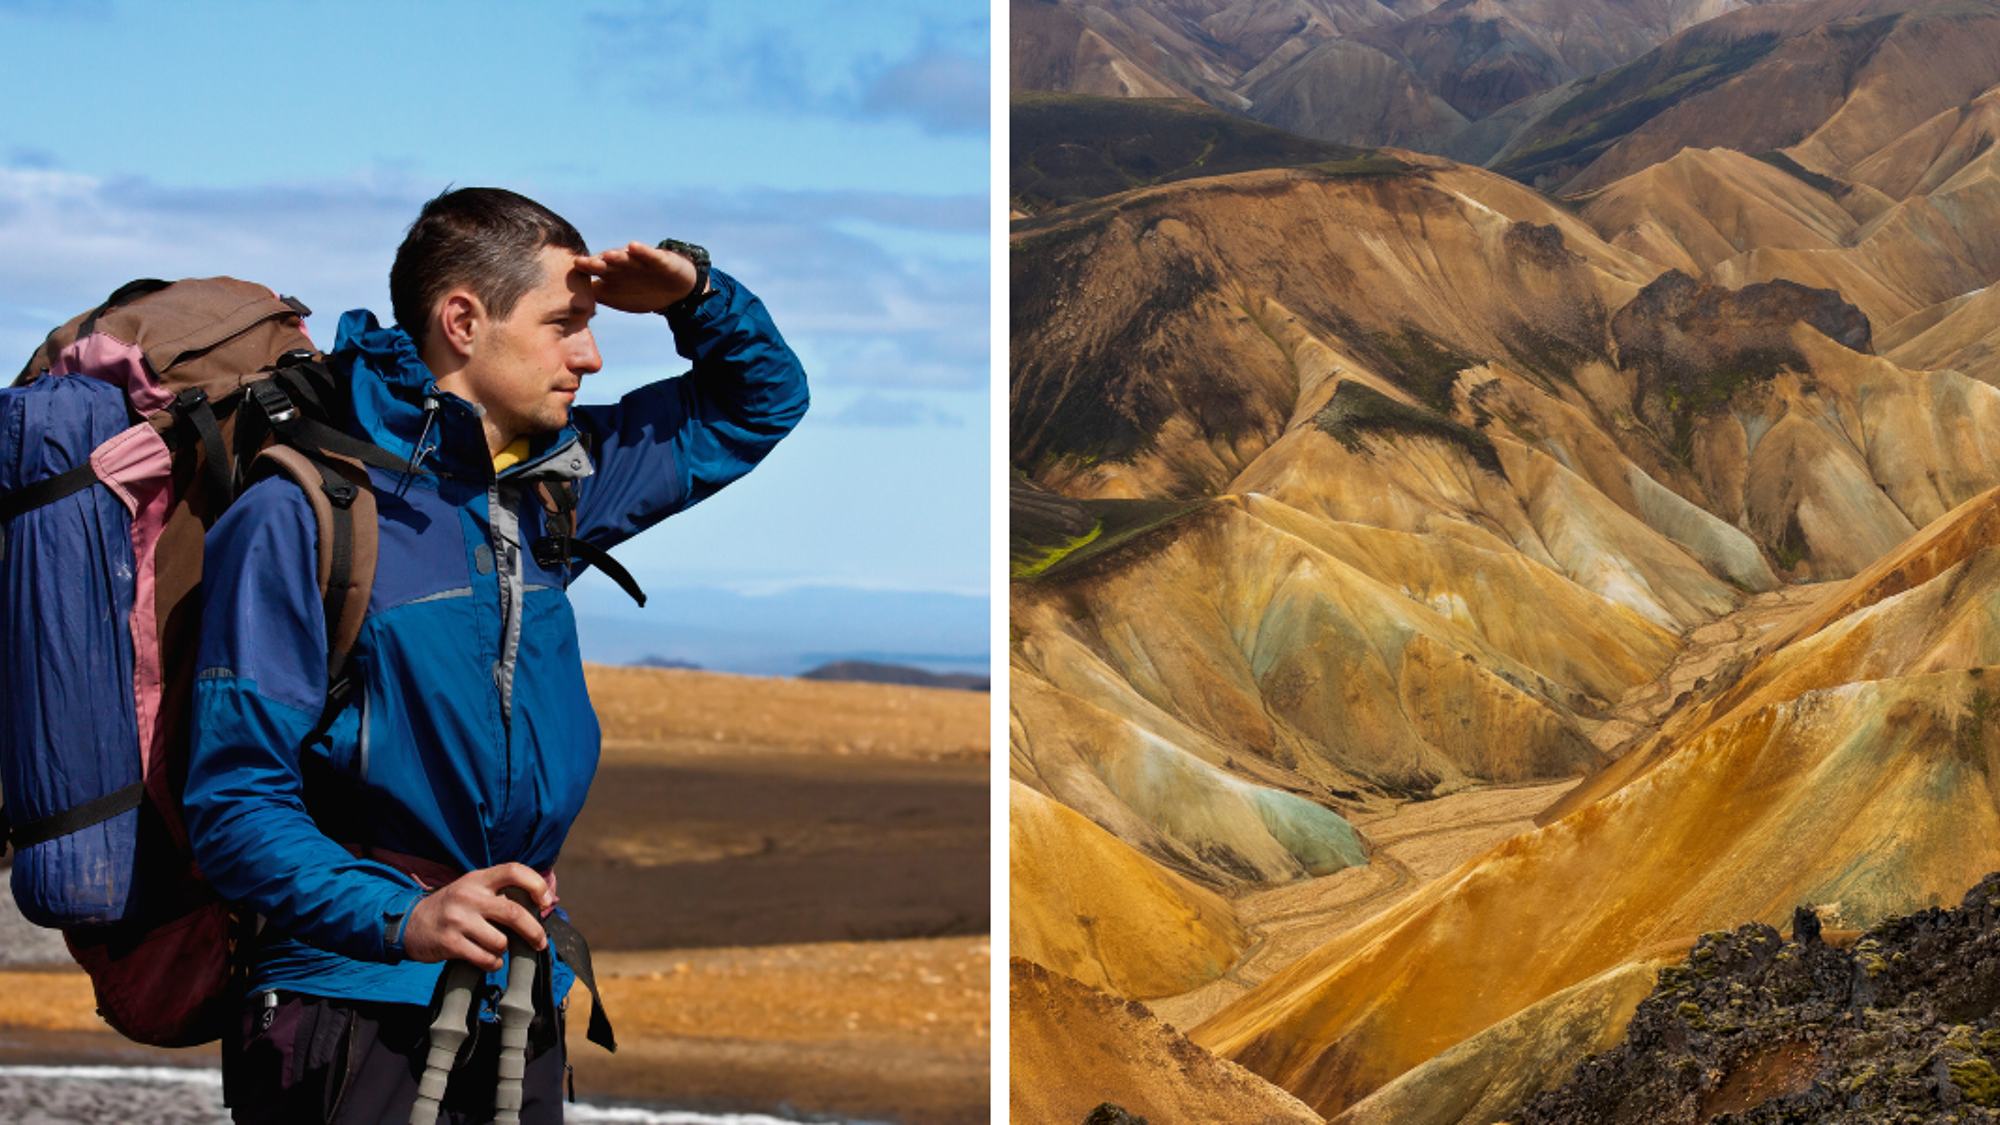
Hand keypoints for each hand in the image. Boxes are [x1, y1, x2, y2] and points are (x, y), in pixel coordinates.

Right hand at [401, 863, 551, 969]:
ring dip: (505, 950)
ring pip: (501, 941)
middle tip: (540, 942)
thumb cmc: (452, 908)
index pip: (514, 871)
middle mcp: (469, 896)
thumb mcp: (472, 889)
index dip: (536, 884)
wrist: (410, 924)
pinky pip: (486, 959)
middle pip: (514, 913)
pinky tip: (487, 959)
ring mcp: (458, 919)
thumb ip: (499, 894)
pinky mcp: (450, 943)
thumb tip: (540, 907)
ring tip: (496, 948)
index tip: (546, 902)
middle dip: (534, 931)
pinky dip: (493, 963)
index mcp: (478, 879)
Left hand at [576, 241, 702, 313]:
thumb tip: (572, 302)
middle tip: (582, 263)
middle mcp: (621, 264)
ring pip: (625, 258)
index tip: (569, 272)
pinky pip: (649, 254)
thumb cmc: (642, 293)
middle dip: (595, 263)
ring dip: (616, 256)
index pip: (592, 270)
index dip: (582, 270)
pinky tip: (634, 247)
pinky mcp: (658, 258)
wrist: (676, 289)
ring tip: (607, 256)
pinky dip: (642, 251)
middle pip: (606, 263)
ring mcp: (639, 260)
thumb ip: (598, 295)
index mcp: (610, 273)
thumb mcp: (618, 298)